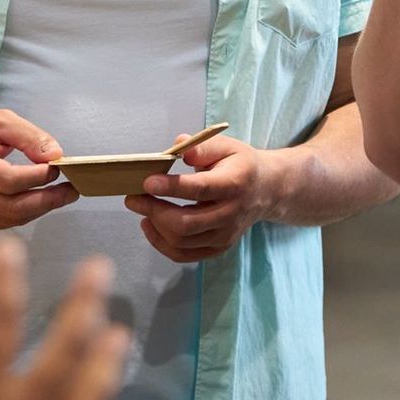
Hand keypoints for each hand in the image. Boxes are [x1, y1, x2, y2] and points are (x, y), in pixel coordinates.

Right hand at [0, 110, 76, 230]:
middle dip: (48, 200)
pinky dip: (26, 213)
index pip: (9, 180)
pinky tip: (39, 199)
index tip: (58, 167)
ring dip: (41, 208)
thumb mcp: (0, 121)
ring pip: (12, 218)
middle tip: (71, 189)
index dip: (38, 177)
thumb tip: (55, 155)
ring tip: (61, 194)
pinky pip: (5, 222)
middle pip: (13, 206)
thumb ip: (29, 136)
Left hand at [124, 131, 285, 262]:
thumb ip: (202, 146)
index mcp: (235, 183)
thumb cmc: (240, 164)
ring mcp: (225, 235)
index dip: (172, 187)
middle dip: (154, 210)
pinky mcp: (218, 247)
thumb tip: (179, 147)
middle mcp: (231, 213)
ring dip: (154, 226)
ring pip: (182, 241)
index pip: (201, 189)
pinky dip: (161, 243)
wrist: (266, 190)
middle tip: (133, 197)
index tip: (147, 182)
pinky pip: (184, 254)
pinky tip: (151, 225)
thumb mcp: (226, 145)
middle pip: (187, 223)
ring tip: (141, 208)